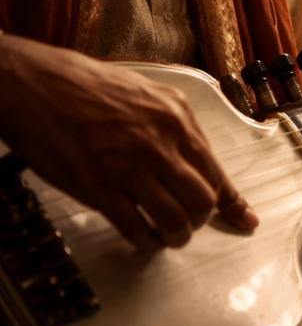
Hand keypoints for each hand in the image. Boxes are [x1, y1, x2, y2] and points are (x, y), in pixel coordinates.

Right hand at [0, 35, 257, 250]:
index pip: (216, 172)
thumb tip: (199, 163)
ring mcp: (130, 166)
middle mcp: (160, 142)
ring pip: (175, 219)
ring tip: (167, 237)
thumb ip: (176, 129)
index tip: (244, 222)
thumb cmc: (85, 86)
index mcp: (177, 118)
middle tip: (188, 224)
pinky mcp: (99, 186)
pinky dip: (145, 242)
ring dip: (175, 236)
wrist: (32, 83)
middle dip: (199, 221)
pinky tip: (141, 240)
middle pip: (202, 201)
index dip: (231, 203)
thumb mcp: (147, 95)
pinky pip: (136, 228)